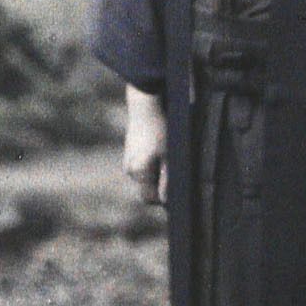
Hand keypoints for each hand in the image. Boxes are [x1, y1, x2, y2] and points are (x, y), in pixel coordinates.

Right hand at [123, 85, 167, 205]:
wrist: (146, 105)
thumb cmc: (161, 129)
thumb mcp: (170, 155)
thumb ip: (167, 180)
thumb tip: (164, 201)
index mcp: (138, 172)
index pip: (149, 198)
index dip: (163, 199)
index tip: (178, 191)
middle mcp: (129, 170)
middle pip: (147, 188)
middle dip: (161, 185)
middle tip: (177, 172)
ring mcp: (128, 160)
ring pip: (146, 176)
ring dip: (157, 173)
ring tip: (170, 157)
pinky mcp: (130, 152)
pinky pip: (143, 166)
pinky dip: (152, 163)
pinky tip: (161, 150)